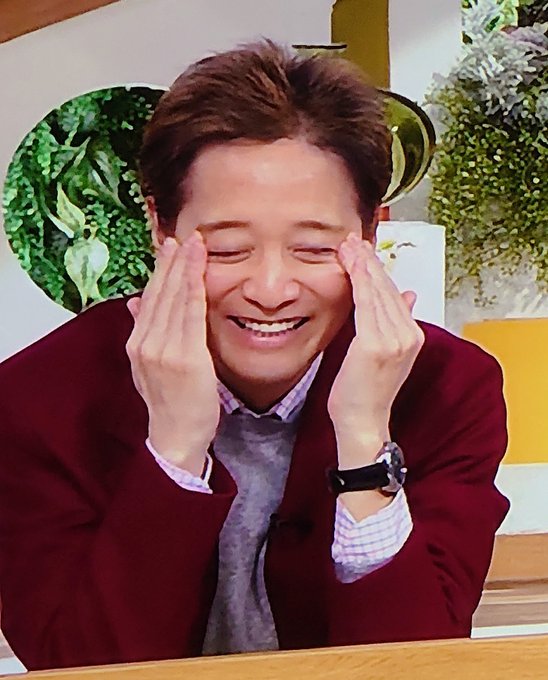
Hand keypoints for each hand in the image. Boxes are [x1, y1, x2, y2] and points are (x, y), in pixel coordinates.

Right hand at [125, 232, 219, 474]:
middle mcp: (146, 342)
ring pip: (175, 299)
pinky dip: (195, 288)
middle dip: (172, 262)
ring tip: (194, 243)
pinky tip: (201, 269)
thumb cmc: (169, 402)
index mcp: (138, 343)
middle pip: (160, 293)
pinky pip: (191, 314)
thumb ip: (144, 332)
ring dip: (185, 268)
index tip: (169, 247)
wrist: (175, 435)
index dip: (161, 270)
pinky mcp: (186, 357)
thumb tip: (135, 301)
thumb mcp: (148, 366)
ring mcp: (164, 349)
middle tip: (182, 235)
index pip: (150, 298)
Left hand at [327, 233, 424, 469]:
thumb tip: (407, 295)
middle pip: (386, 289)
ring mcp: (394, 340)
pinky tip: (350, 265)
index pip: (394, 294)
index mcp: (412, 336)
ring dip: (362, 265)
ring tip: (347, 245)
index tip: (362, 250)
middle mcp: (408, 335)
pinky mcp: (375, 345)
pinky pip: (366, 305)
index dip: (377, 270)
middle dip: (368, 261)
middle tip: (352, 239)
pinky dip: (358, 281)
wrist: (363, 422)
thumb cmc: (366, 393)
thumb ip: (396, 323)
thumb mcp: (386, 354)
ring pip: (376, 292)